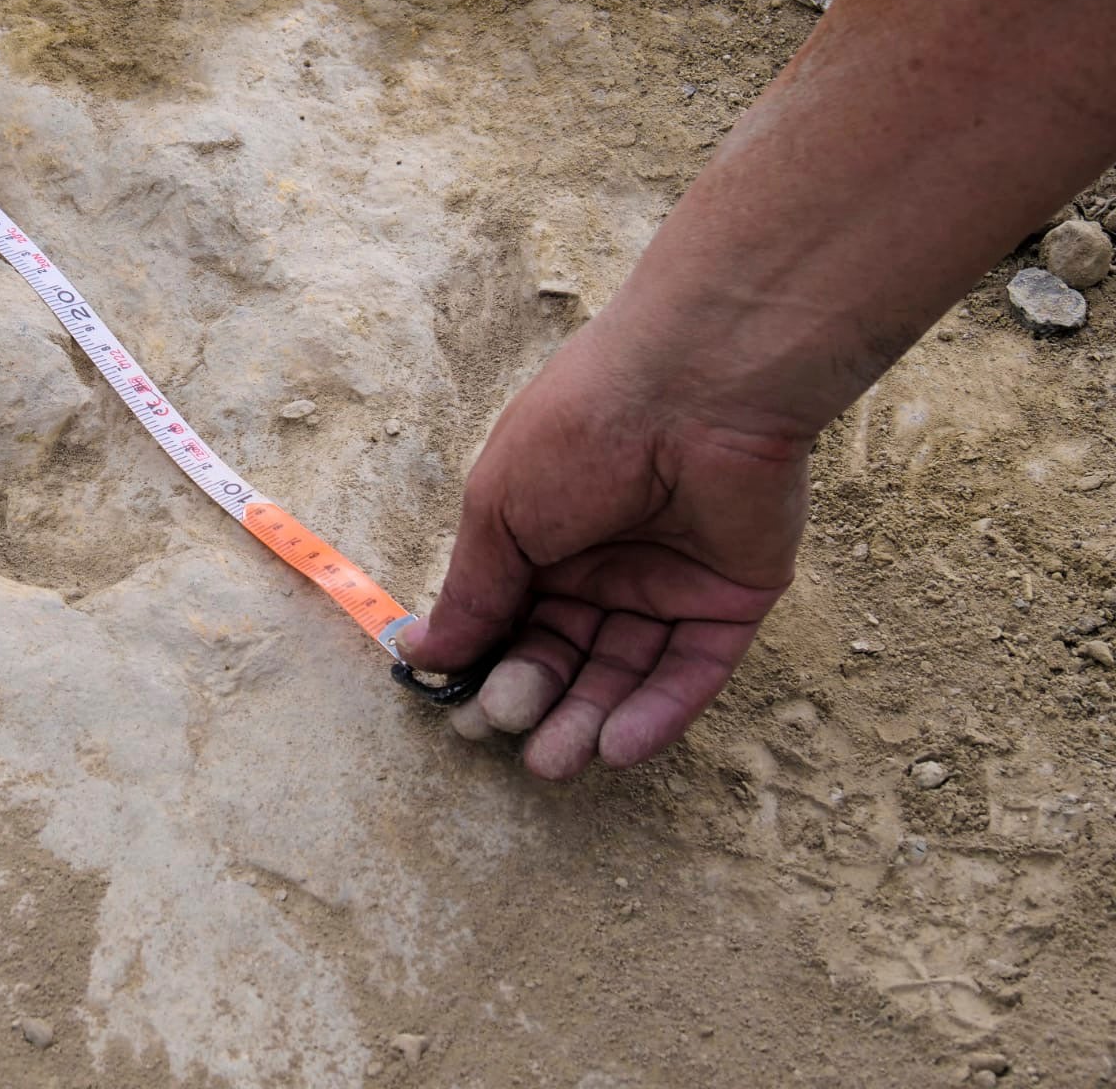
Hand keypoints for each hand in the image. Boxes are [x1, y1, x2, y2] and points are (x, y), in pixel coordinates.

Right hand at [396, 321, 811, 778]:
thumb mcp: (500, 511)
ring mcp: (669, 584)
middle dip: (536, 696)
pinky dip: (657, 712)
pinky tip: (617, 745)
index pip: (511, 618)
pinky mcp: (731, 601)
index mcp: (541, 534)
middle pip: (565, 652)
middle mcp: (603, 563)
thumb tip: (422, 655)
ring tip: (555, 761)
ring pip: (625, 670)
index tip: (462, 709)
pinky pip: (692, 670)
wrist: (692, 391)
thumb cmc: (578, 432)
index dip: (488, 664)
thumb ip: (473, 592)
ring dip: (590, 719)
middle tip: (510, 731)